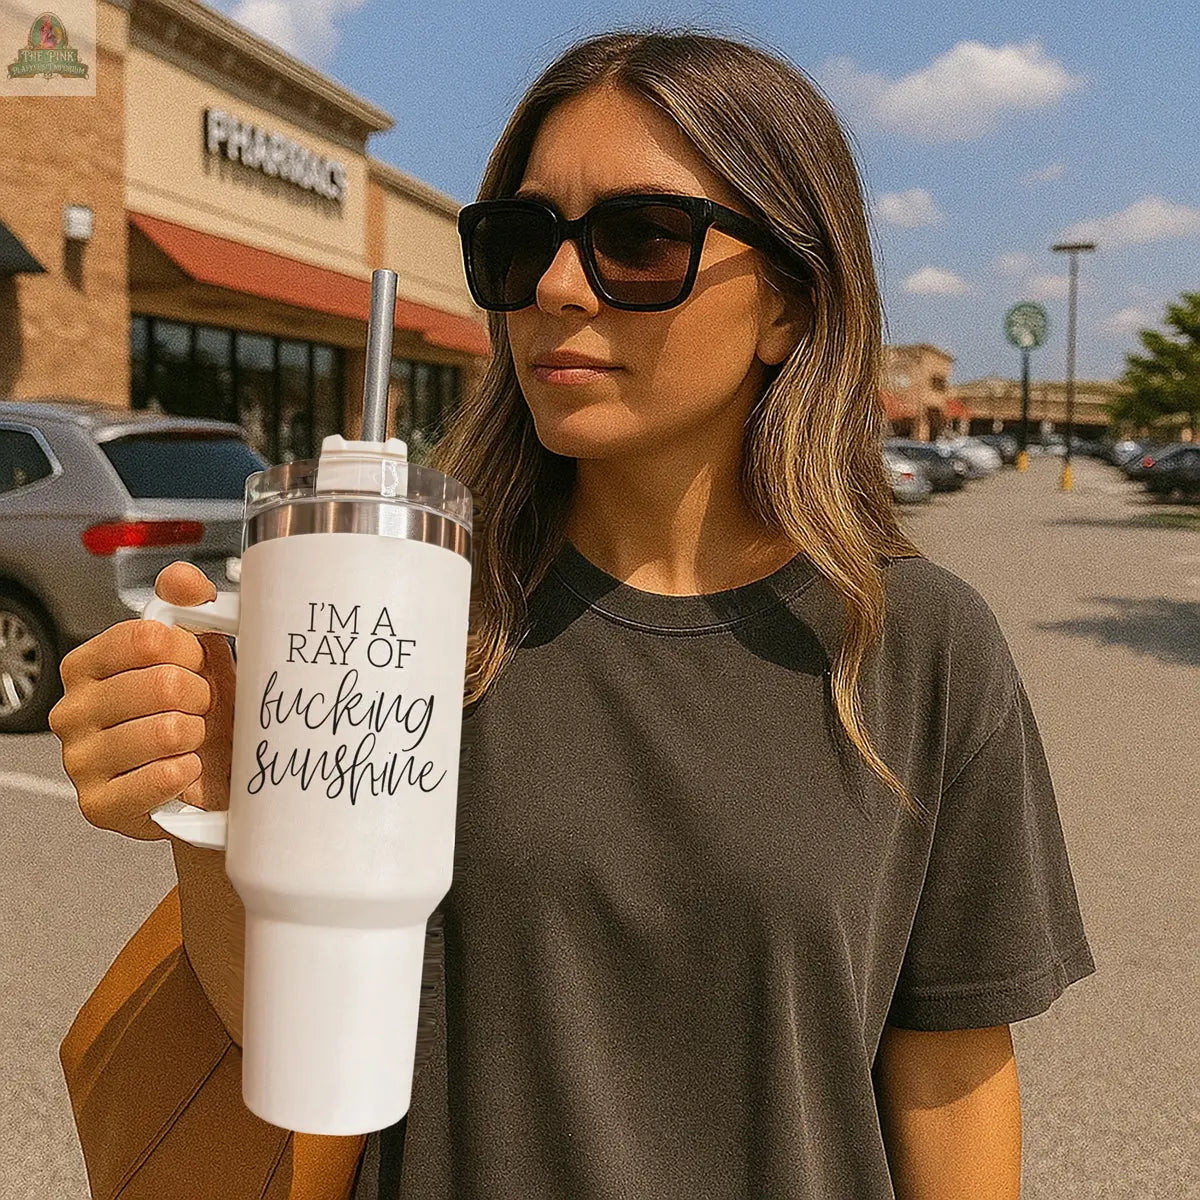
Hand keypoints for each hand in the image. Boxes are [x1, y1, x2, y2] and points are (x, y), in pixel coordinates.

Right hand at [49, 561, 235, 840]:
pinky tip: (187, 769)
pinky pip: (161, 779)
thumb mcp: (196, 650)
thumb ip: (187, 605)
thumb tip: (182, 581)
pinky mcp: (99, 805)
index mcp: (87, 664)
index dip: (192, 651)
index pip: (149, 638)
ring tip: (194, 740)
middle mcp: (72, 710)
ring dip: (199, 736)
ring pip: (168, 731)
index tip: (199, 665)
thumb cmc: (197, 711)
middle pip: (164, 684)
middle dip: (202, 697)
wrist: (209, 778)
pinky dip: (189, 773)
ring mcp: (79, 760)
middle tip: (201, 709)